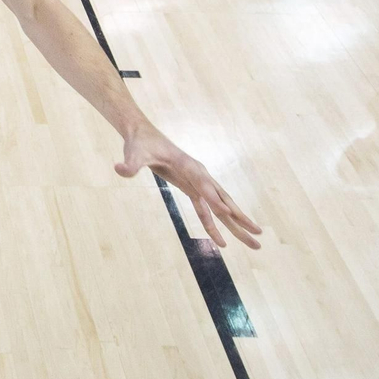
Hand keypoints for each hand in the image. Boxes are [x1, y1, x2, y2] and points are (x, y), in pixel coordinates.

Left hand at [117, 122, 261, 248]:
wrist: (143, 135)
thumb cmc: (140, 144)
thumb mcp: (134, 154)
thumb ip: (130, 164)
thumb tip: (120, 170)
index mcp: (188, 165)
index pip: (203, 184)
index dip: (214, 198)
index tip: (228, 214)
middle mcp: (199, 175)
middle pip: (223, 199)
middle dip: (240, 218)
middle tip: (258, 235)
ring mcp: (198, 183)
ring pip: (221, 208)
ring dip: (236, 226)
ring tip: (255, 243)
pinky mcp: (192, 189)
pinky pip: (207, 211)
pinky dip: (214, 226)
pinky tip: (223, 242)